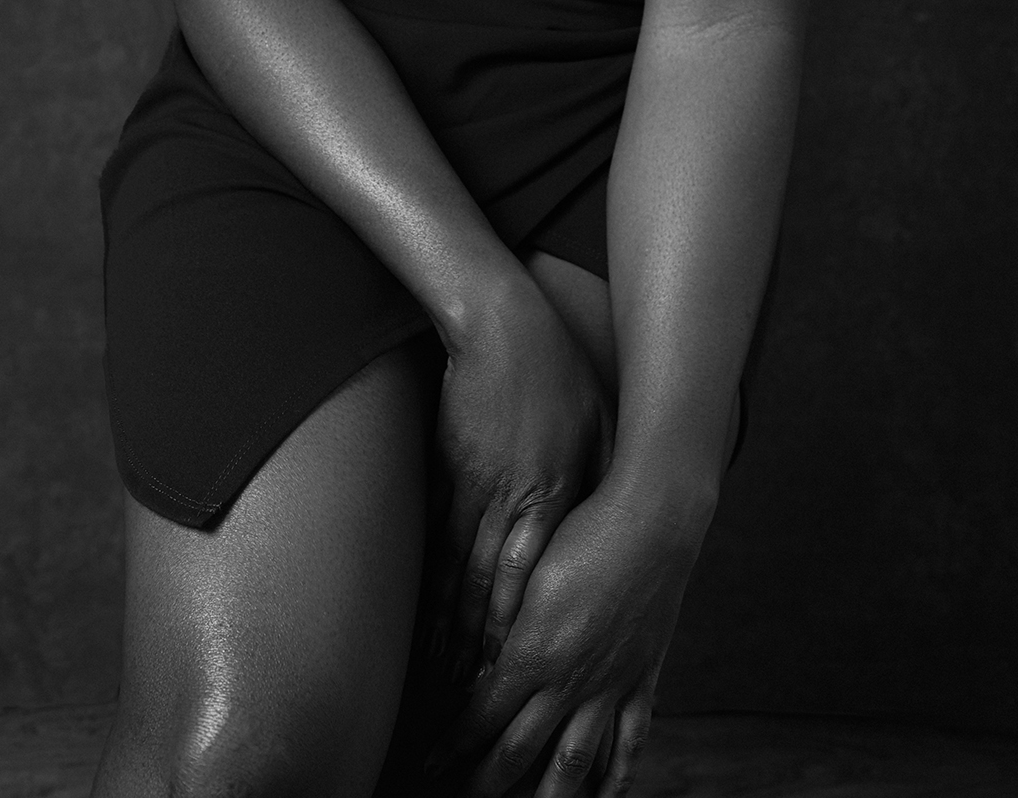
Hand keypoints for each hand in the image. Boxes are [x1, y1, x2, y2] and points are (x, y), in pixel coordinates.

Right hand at [426, 275, 613, 693]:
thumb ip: (599, 489)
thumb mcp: (600, 430)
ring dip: (449, 631)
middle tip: (469, 708)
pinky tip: (422, 617)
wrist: (501, 323)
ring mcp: (474, 486)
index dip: (525, 637)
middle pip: (493, 592)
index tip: (518, 684)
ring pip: (460, 572)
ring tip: (439, 682)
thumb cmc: (559, 372)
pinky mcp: (445, 470)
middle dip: (480, 655)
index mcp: (559, 494)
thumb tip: (609, 540)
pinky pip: (436, 538)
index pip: (540, 584)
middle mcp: (515, 499)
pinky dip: (429, 581)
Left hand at [426, 477, 703, 796]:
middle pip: (519, 750)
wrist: (651, 522)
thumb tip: (484, 667)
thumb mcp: (528, 572)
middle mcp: (569, 680)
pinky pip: (629, 743)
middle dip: (486, 782)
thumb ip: (506, 625)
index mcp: (533, 652)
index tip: (432, 764)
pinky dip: (616, 777)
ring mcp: (610, 685)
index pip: (482, 716)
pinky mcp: (642, 679)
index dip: (454, 745)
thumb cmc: (581, 533)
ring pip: (573, 763)